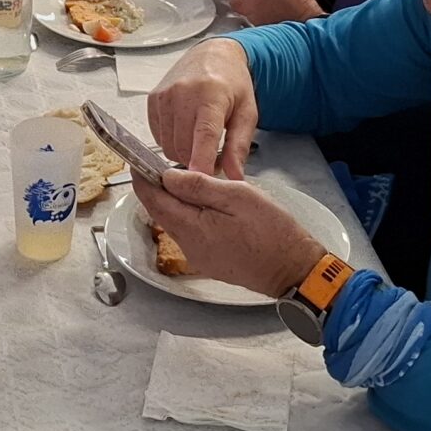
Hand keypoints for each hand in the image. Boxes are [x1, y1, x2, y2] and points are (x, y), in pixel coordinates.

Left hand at [132, 165, 322, 298]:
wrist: (293, 269)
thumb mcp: (237, 196)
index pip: (154, 201)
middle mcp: (189, 247)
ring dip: (174, 202)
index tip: (137, 161)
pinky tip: (203, 203)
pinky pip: (190, 234)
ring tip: (185, 179)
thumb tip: (167, 177)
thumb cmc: (272, 231)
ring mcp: (199, 257)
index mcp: (192, 229)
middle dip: (157, 189)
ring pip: (176, 223)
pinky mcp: (210, 262)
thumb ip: (199, 186)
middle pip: (162, 213)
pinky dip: (188, 215)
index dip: (143, 179)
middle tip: (161, 164)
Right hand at [147, 38, 260, 176]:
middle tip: (211, 155)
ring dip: (182, 153)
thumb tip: (234, 177)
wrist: (212, 55)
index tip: (202, 184)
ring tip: (199, 141)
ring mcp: (164, 96)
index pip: (202, 137)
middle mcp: (183, 94)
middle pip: (182, 148)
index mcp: (210, 96)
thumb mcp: (247, 113)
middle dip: (196, 161)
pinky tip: (185, 131)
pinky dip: (170, 141)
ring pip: (167, 146)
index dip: (200, 164)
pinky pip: (157, 137)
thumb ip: (239, 146)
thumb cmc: (232, 83)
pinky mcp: (152, 100)